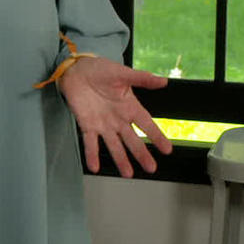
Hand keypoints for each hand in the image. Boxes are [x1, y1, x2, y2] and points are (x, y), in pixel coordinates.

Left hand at [57, 56, 172, 177]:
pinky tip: (94, 167)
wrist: (76, 70)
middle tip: (151, 168)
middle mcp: (118, 119)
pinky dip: (91, 154)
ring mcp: (103, 124)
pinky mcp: (87, 125)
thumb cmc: (100, 70)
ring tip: (127, 174)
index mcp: (129, 107)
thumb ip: (142, 78)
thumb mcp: (122, 73)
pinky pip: (90, 142)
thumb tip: (164, 81)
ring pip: (114, 145)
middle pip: (132, 140)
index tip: (167, 149)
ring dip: (120, 159)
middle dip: (141, 154)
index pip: (147, 124)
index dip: (156, 136)